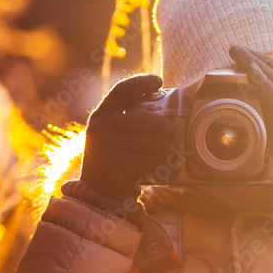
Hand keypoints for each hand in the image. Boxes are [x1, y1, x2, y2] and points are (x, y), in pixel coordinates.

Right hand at [80, 74, 175, 201]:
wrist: (97, 190)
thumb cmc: (115, 157)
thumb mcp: (113, 133)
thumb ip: (130, 119)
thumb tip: (166, 109)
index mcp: (101, 115)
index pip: (122, 90)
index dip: (142, 83)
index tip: (159, 81)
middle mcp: (101, 128)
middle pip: (144, 119)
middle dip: (166, 127)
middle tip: (175, 133)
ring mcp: (107, 149)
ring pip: (151, 144)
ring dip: (167, 150)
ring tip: (173, 155)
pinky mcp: (115, 169)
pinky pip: (149, 163)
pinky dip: (162, 166)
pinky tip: (165, 168)